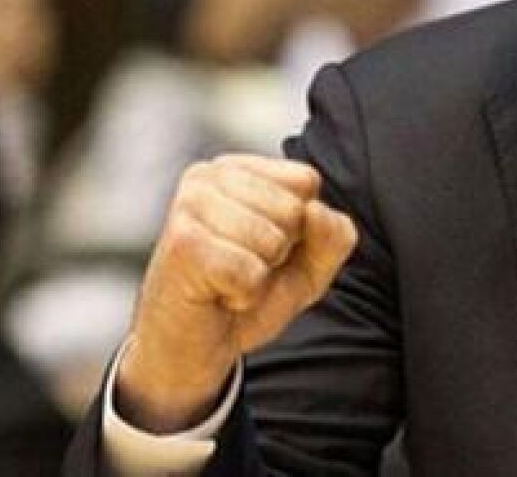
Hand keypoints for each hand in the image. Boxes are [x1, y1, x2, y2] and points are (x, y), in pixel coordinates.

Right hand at [116, 155, 357, 430]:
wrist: (193, 348)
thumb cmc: (247, 296)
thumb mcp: (310, 266)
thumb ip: (334, 235)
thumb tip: (315, 211)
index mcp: (238, 168)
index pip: (306, 181)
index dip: (301, 227)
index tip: (264, 248)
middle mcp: (208, 175)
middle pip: (293, 209)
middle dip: (279, 252)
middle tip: (242, 268)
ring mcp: (190, 205)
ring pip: (272, 239)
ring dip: (258, 275)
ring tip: (227, 280)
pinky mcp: (182, 243)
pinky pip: (248, 271)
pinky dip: (242, 294)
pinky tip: (216, 294)